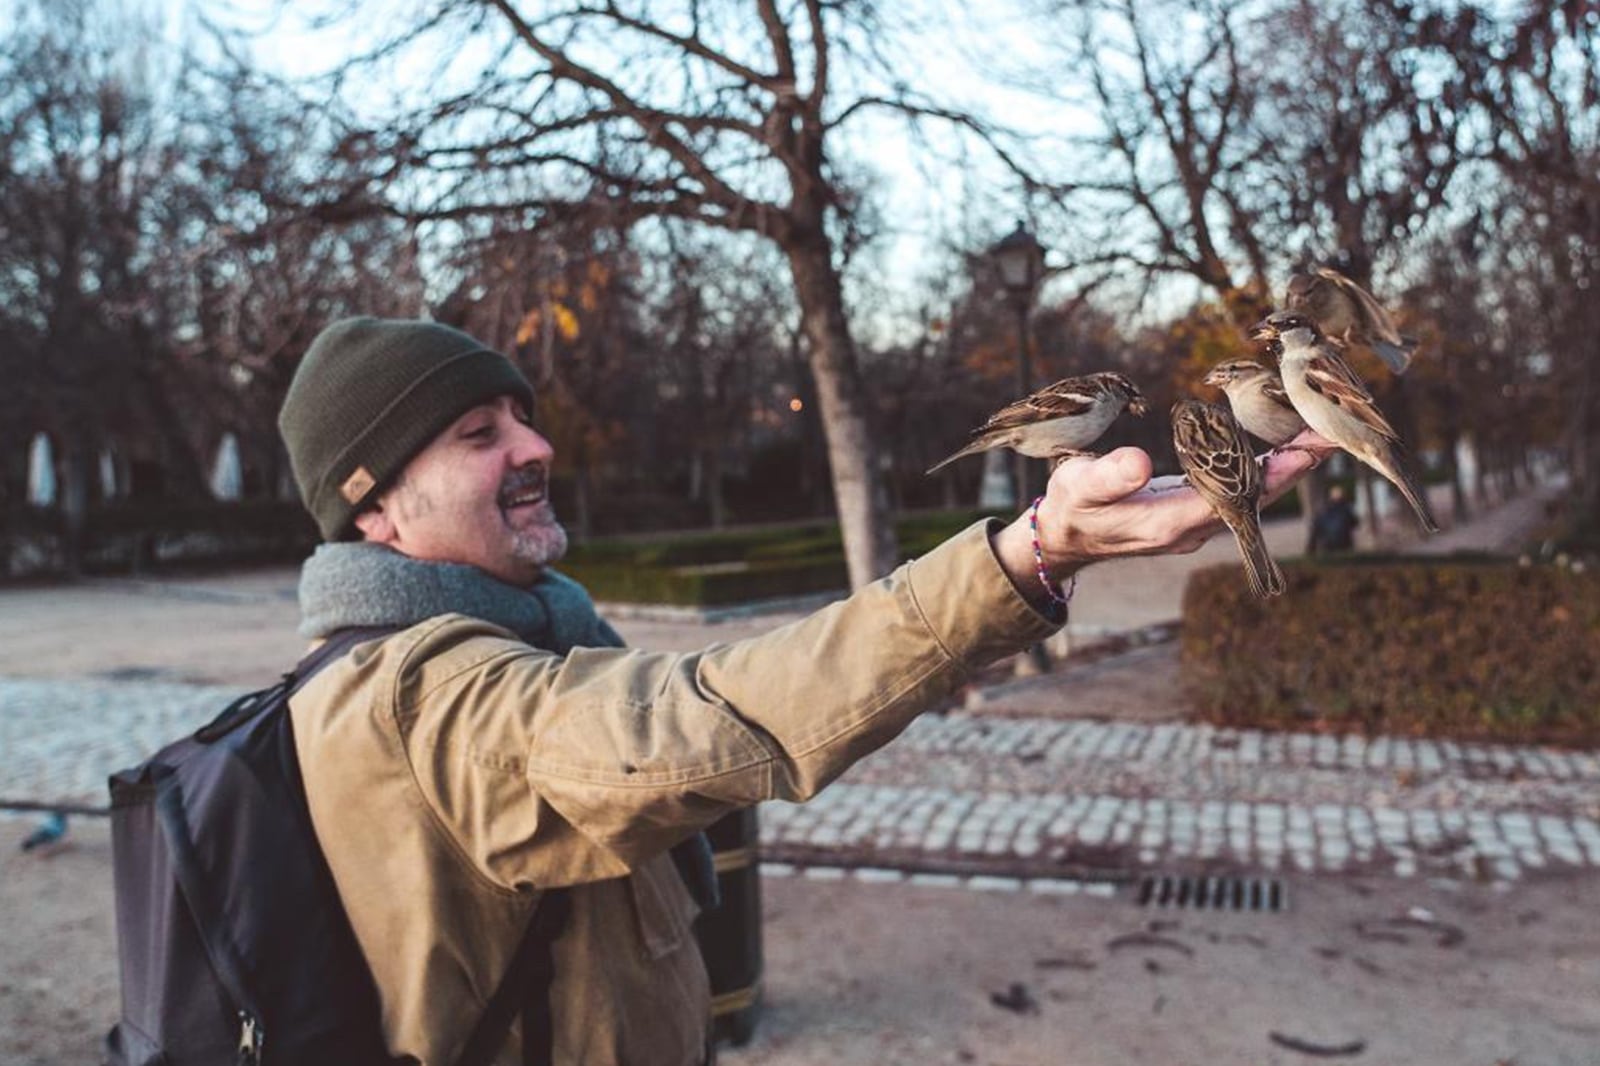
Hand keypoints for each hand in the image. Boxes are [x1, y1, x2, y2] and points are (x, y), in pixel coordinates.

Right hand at [990, 429, 1337, 604]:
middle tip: (1333, 433)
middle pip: (1255, 496)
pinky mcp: (1194, 510)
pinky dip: (1263, 466)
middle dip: (1294, 465)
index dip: (1273, 475)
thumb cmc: (1070, 506)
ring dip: (1285, 464)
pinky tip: (1282, 446)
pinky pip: (1239, 489)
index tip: (1306, 452)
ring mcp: (1196, 521)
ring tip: (1319, 434)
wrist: (1064, 535)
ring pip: (1252, 493)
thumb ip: (1109, 476)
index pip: (1236, 497)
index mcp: (1171, 522)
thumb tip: (1142, 463)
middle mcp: (1193, 526)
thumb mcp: (1080, 485)